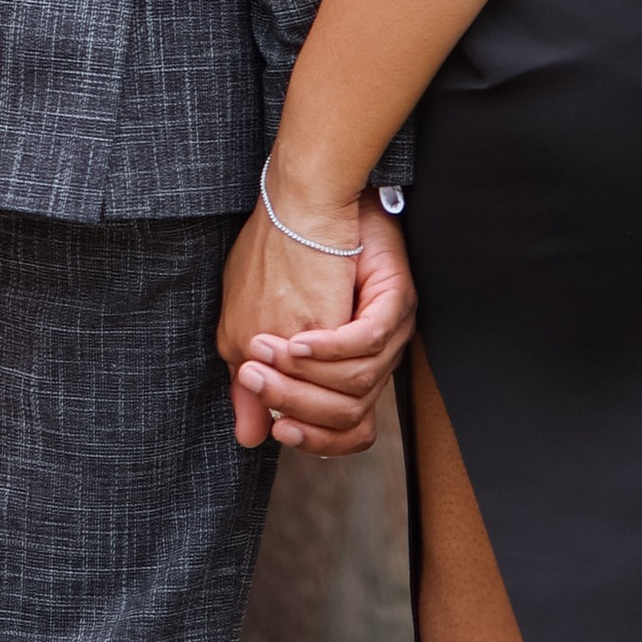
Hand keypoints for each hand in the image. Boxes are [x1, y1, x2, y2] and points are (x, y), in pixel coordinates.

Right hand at [216, 193, 413, 456]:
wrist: (304, 200)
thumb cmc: (280, 264)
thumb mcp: (254, 332)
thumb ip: (255, 385)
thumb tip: (249, 435)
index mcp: (348, 369)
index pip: (348, 432)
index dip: (316, 441)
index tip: (277, 430)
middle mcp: (376, 358)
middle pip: (349, 414)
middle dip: (296, 402)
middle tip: (257, 379)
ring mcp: (389, 331)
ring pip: (358, 382)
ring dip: (303, 374)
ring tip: (266, 350)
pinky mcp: (392, 301)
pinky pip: (367, 341)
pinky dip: (329, 347)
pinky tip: (298, 339)